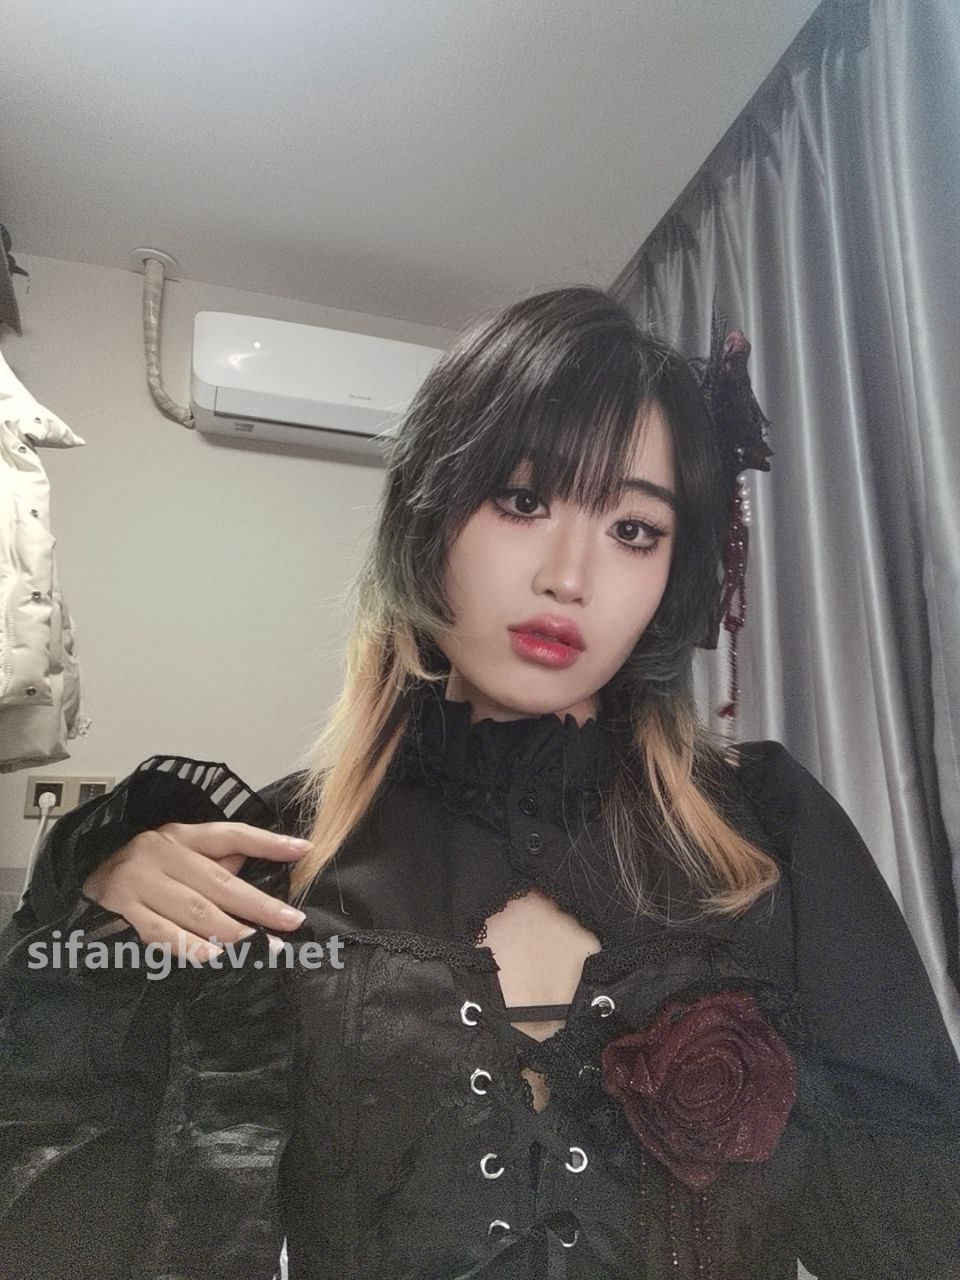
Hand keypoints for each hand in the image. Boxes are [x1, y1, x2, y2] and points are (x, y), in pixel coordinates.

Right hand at [81, 822, 310, 960]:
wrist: (82, 878)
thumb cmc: (143, 866)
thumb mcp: (177, 851)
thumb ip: (216, 859)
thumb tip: (261, 866)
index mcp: (180, 834)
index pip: (231, 835)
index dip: (268, 842)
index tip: (303, 850)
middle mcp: (160, 854)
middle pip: (219, 882)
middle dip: (259, 906)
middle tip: (291, 922)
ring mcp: (140, 884)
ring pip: (196, 912)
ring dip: (234, 933)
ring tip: (264, 947)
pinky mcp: (124, 913)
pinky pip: (165, 935)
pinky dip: (193, 947)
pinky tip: (218, 957)